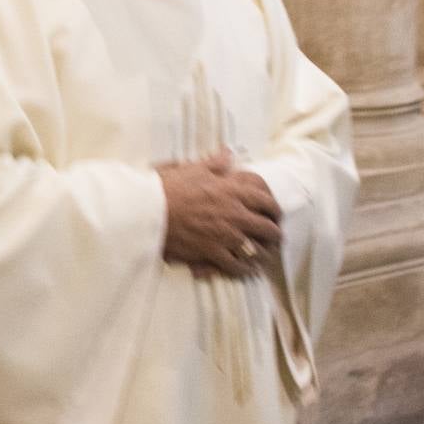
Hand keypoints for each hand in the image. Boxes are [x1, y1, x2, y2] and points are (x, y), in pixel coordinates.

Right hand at [157, 151, 281, 276]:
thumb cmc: (168, 188)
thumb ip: (215, 163)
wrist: (149, 212)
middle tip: (273, 235)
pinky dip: (245, 269)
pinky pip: (237, 266)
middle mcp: (235, 214)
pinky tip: (247, 269)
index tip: (274, 212)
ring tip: (264, 254)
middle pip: (268, 227)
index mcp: (232, 190)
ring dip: (263, 253)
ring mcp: (226, 235)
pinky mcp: (214, 252)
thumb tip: (228, 154)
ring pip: (258, 249)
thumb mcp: (192, 169)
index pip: (266, 199)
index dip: (274, 207)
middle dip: (274, 233)